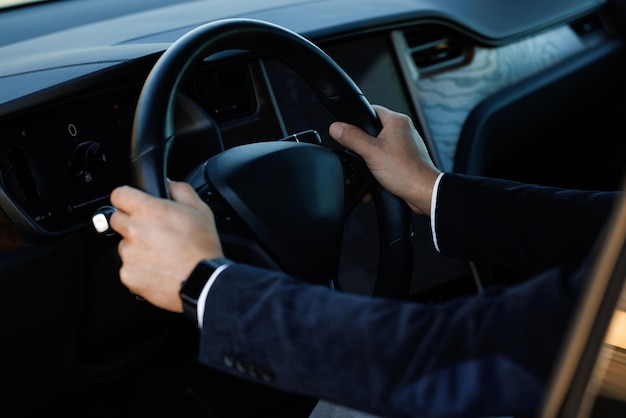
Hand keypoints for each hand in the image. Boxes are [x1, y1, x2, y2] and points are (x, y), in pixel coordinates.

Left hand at [109, 180, 222, 311]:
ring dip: (137, 247)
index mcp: (150, 211)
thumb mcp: (201, 210)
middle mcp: (134, 231)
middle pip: (117, 219)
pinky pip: (128, 267)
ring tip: (161, 254)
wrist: (203, 282)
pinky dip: (140, 268)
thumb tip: (168, 184)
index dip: (128, 198)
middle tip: (153, 231)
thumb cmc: (203, 248)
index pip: (119, 195)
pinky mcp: (128, 275)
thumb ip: (180, 190)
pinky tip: (158, 268)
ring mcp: (129, 254)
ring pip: (124, 245)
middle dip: (132, 222)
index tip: (133, 204)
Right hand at [329, 105, 440, 214]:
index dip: (357, 120)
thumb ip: (352, 138)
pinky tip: (377, 178)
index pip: (371, 110)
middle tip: (362, 155)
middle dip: (363, 146)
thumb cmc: (407, 172)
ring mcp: (406, 146)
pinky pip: (386, 160)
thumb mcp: (371, 153)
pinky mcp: (405, 160)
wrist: (423, 193)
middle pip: (373, 131)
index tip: (349, 130)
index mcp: (397, 121)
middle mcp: (404, 131)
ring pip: (379, 148)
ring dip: (370, 161)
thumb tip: (336, 127)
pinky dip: (378, 169)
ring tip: (371, 169)